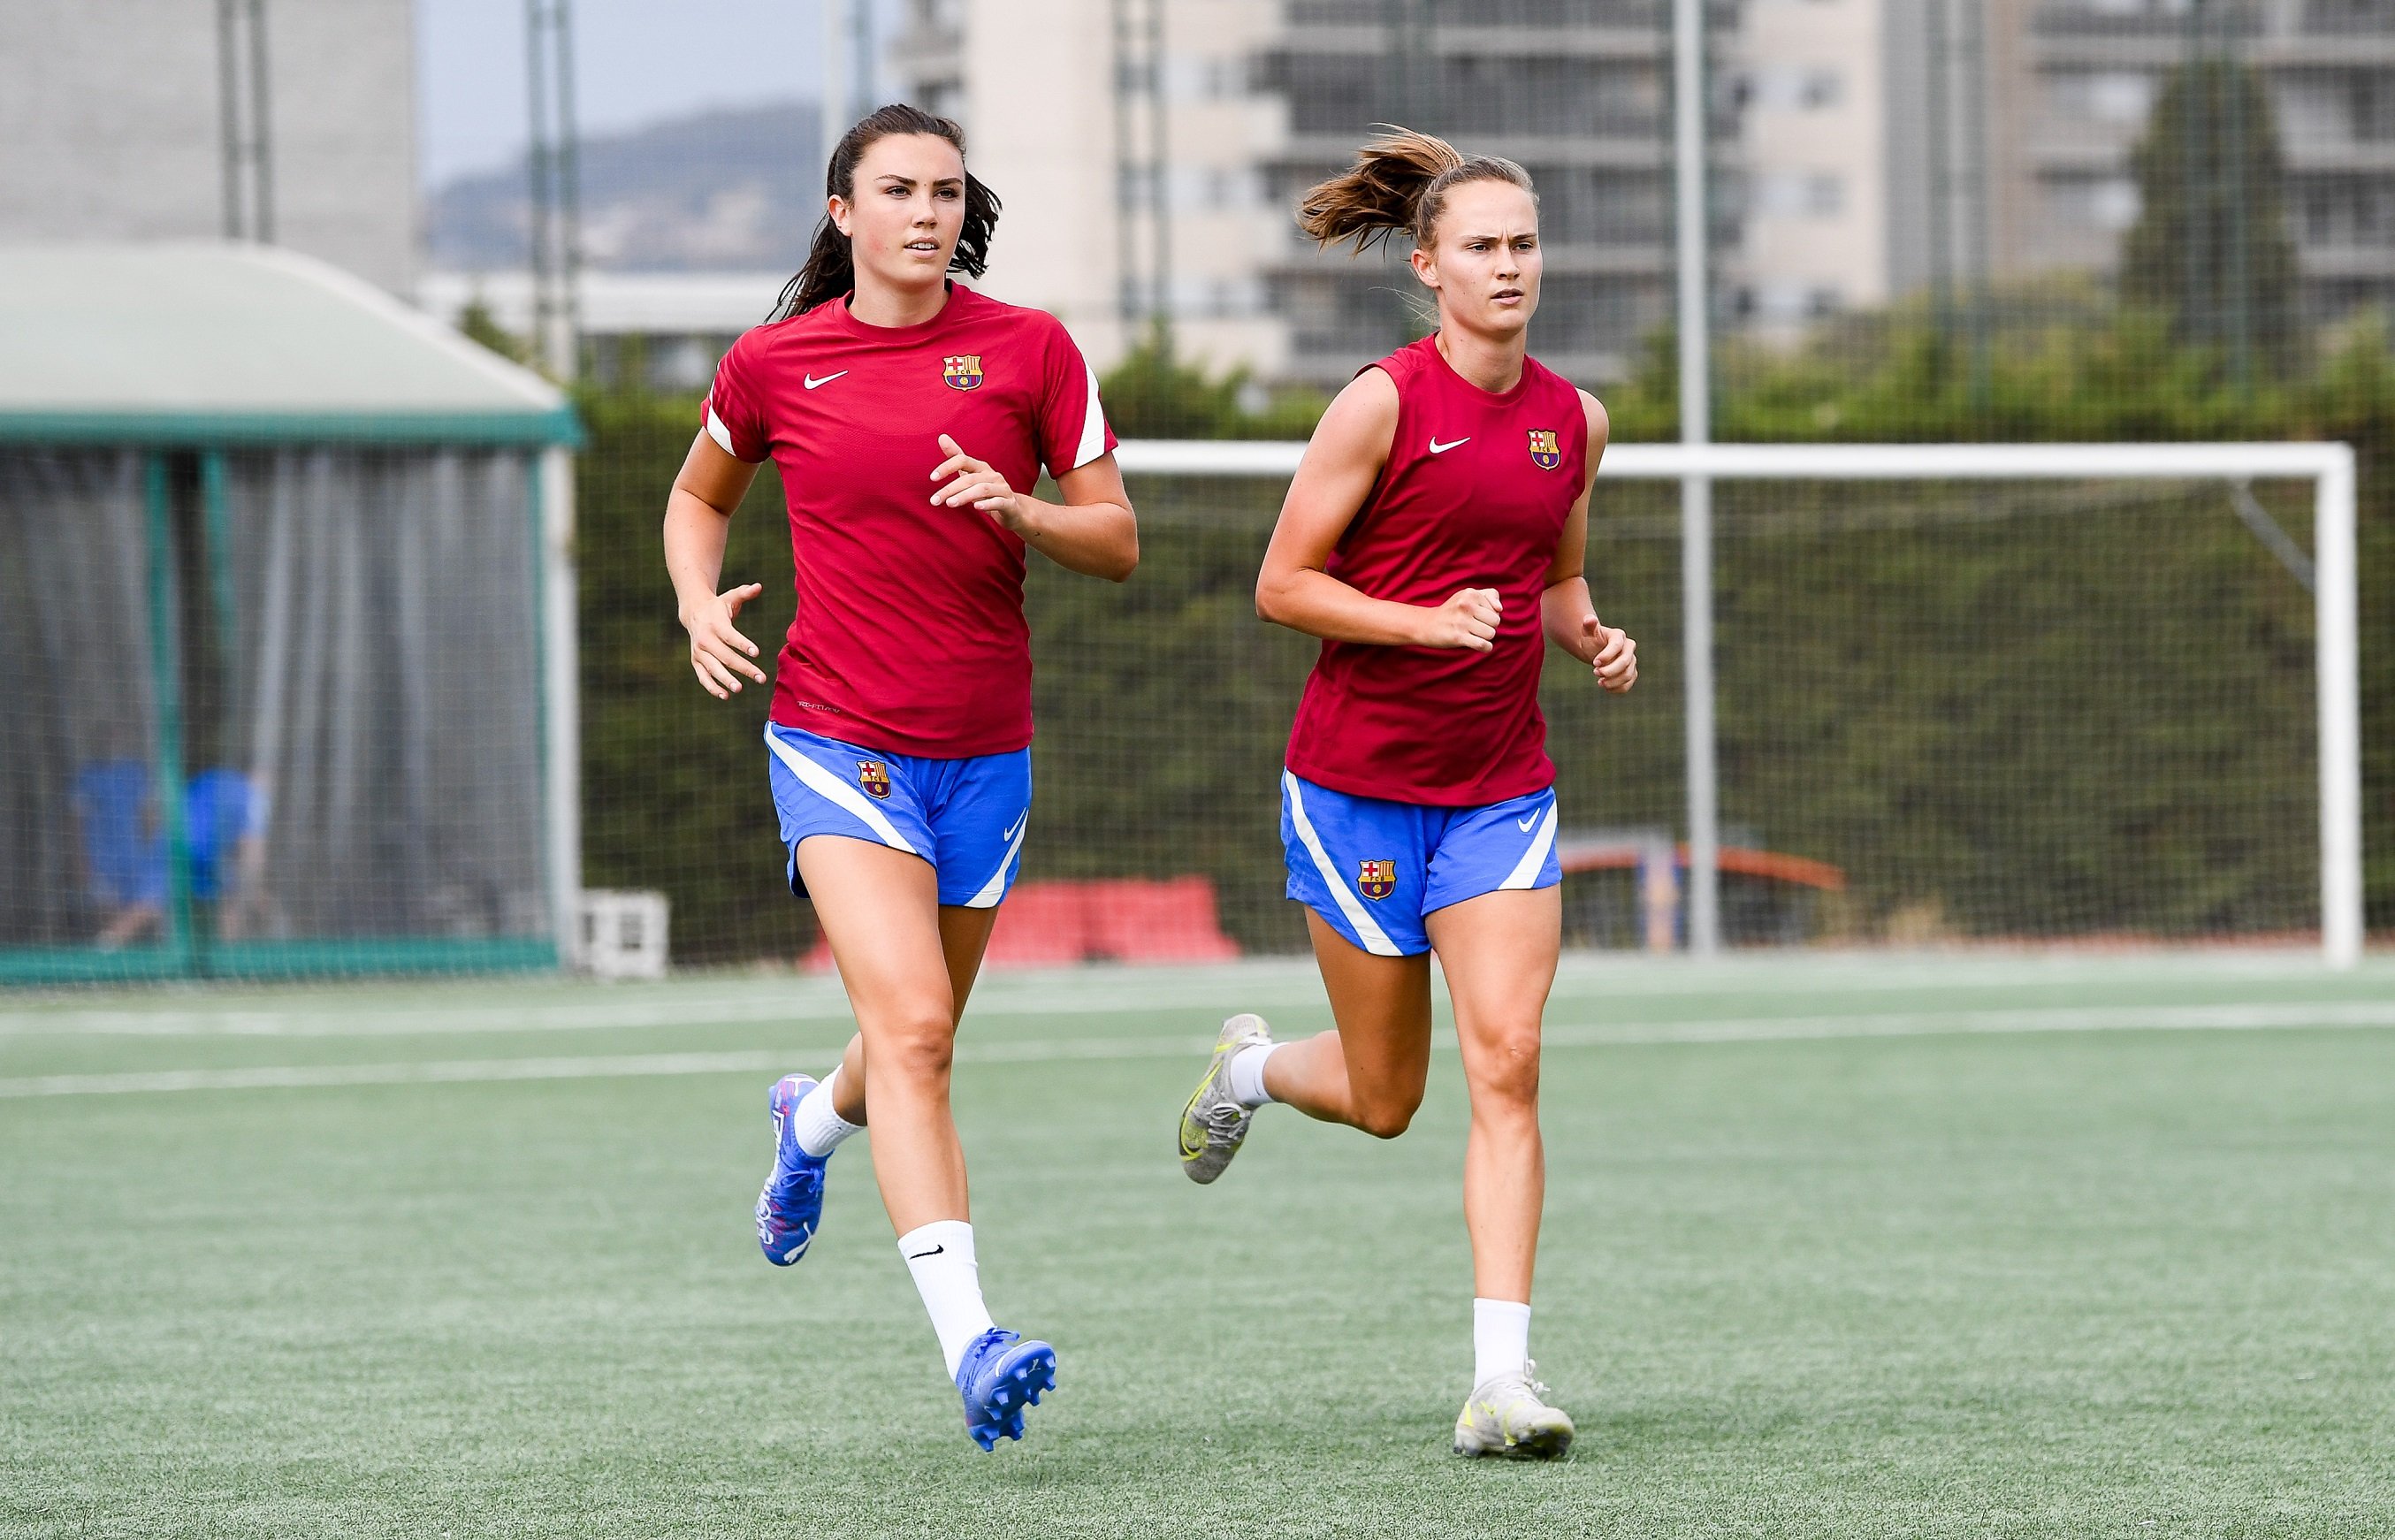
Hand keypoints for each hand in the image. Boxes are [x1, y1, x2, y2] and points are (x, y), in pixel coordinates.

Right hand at [681, 581, 767, 698]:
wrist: (693, 613)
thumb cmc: (718, 606)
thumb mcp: (730, 597)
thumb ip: (745, 593)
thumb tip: (759, 586)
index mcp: (715, 624)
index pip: (730, 636)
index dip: (742, 644)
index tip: (756, 652)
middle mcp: (705, 639)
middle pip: (725, 656)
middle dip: (743, 668)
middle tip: (761, 677)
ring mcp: (699, 652)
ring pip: (712, 669)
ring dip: (726, 680)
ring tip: (740, 689)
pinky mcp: (696, 661)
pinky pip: (703, 677)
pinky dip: (712, 687)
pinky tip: (725, 696)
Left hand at [931, 434, 1025, 532]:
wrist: (1014, 509)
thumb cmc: (988, 490)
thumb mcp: (971, 473)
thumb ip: (956, 456)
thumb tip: (941, 437)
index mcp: (980, 467)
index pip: (962, 460)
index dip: (947, 467)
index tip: (932, 478)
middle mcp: (992, 475)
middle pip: (969, 479)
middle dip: (950, 489)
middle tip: (934, 500)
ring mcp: (1002, 488)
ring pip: (982, 490)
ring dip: (964, 496)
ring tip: (950, 504)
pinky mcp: (1009, 503)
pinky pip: (998, 502)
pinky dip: (987, 504)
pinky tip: (976, 507)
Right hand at [1420, 587, 1501, 651]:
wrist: (1427, 625)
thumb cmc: (1453, 611)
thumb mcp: (1469, 596)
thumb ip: (1490, 595)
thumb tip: (1500, 609)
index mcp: (1470, 593)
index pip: (1497, 609)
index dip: (1490, 615)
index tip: (1477, 617)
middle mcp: (1466, 605)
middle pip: (1496, 621)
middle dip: (1489, 627)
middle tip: (1476, 627)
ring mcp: (1461, 621)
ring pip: (1491, 634)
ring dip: (1485, 638)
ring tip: (1474, 634)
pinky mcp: (1458, 636)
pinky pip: (1483, 645)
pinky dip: (1486, 648)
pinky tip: (1481, 646)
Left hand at [1582, 614, 1636, 691]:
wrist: (1595, 649)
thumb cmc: (1591, 638)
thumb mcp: (1587, 630)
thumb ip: (1589, 624)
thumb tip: (1589, 619)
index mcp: (1619, 636)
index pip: (1617, 645)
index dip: (1607, 655)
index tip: (1594, 663)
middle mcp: (1629, 648)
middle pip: (1625, 662)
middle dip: (1610, 670)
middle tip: (1595, 673)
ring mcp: (1631, 661)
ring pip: (1628, 674)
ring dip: (1613, 681)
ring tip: (1599, 682)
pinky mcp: (1630, 673)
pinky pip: (1628, 684)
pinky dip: (1618, 688)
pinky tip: (1606, 688)